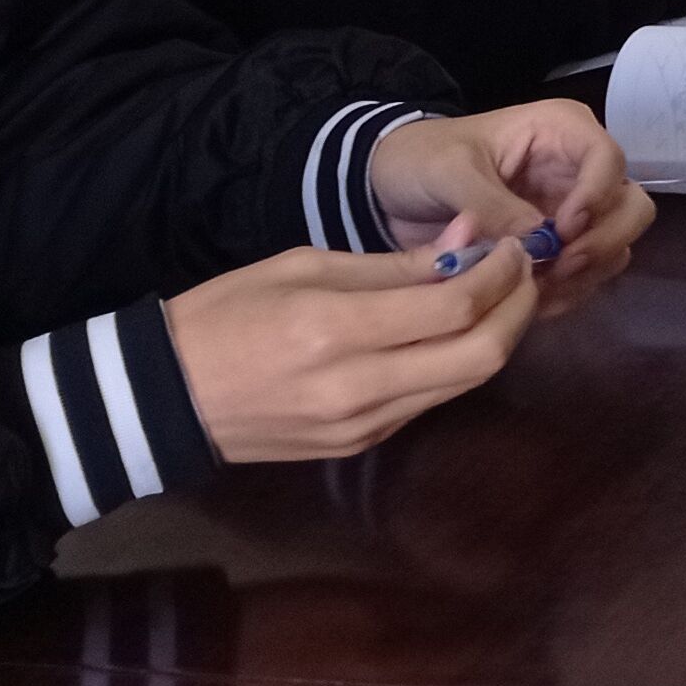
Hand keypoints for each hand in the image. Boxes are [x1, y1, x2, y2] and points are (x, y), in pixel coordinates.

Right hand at [164, 245, 539, 462]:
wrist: (162, 397)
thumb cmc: (225, 313)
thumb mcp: (303, 266)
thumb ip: (394, 263)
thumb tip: (471, 239)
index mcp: (335, 330)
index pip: (456, 307)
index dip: (501, 274)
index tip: (514, 245)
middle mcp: (357, 387)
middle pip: (481, 356)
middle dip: (518, 309)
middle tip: (523, 272)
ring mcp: (361, 425)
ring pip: (464, 383)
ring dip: (496, 337)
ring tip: (496, 295)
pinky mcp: (359, 446)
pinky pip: (429, 402)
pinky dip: (455, 364)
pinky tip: (451, 332)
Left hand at [365, 100, 655, 316]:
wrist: (390, 190)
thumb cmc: (422, 160)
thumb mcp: (448, 171)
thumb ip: (490, 203)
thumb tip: (536, 242)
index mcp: (562, 132)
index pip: (609, 161)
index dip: (596, 197)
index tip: (562, 231)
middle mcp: (580, 172)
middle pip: (631, 207)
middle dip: (603, 241)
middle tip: (559, 267)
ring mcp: (575, 213)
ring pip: (617, 246)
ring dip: (585, 274)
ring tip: (534, 288)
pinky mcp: (561, 249)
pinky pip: (588, 277)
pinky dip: (566, 293)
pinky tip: (526, 300)